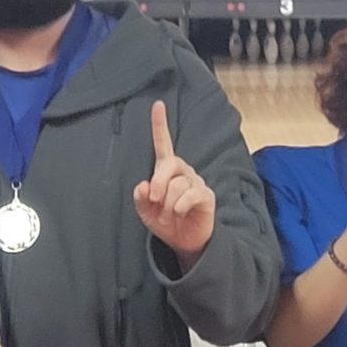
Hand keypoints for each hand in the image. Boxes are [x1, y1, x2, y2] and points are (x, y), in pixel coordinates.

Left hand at [133, 100, 215, 264]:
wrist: (184, 241)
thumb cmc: (165, 222)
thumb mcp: (146, 211)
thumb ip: (141, 198)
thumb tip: (142, 185)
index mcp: (166, 170)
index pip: (163, 144)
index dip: (160, 125)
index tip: (157, 104)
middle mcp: (183, 171)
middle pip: (168, 165)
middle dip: (157, 183)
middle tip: (154, 200)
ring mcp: (195, 181)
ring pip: (176, 186)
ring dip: (167, 204)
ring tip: (170, 214)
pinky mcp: (205, 195)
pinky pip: (188, 196)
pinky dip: (178, 207)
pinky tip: (180, 213)